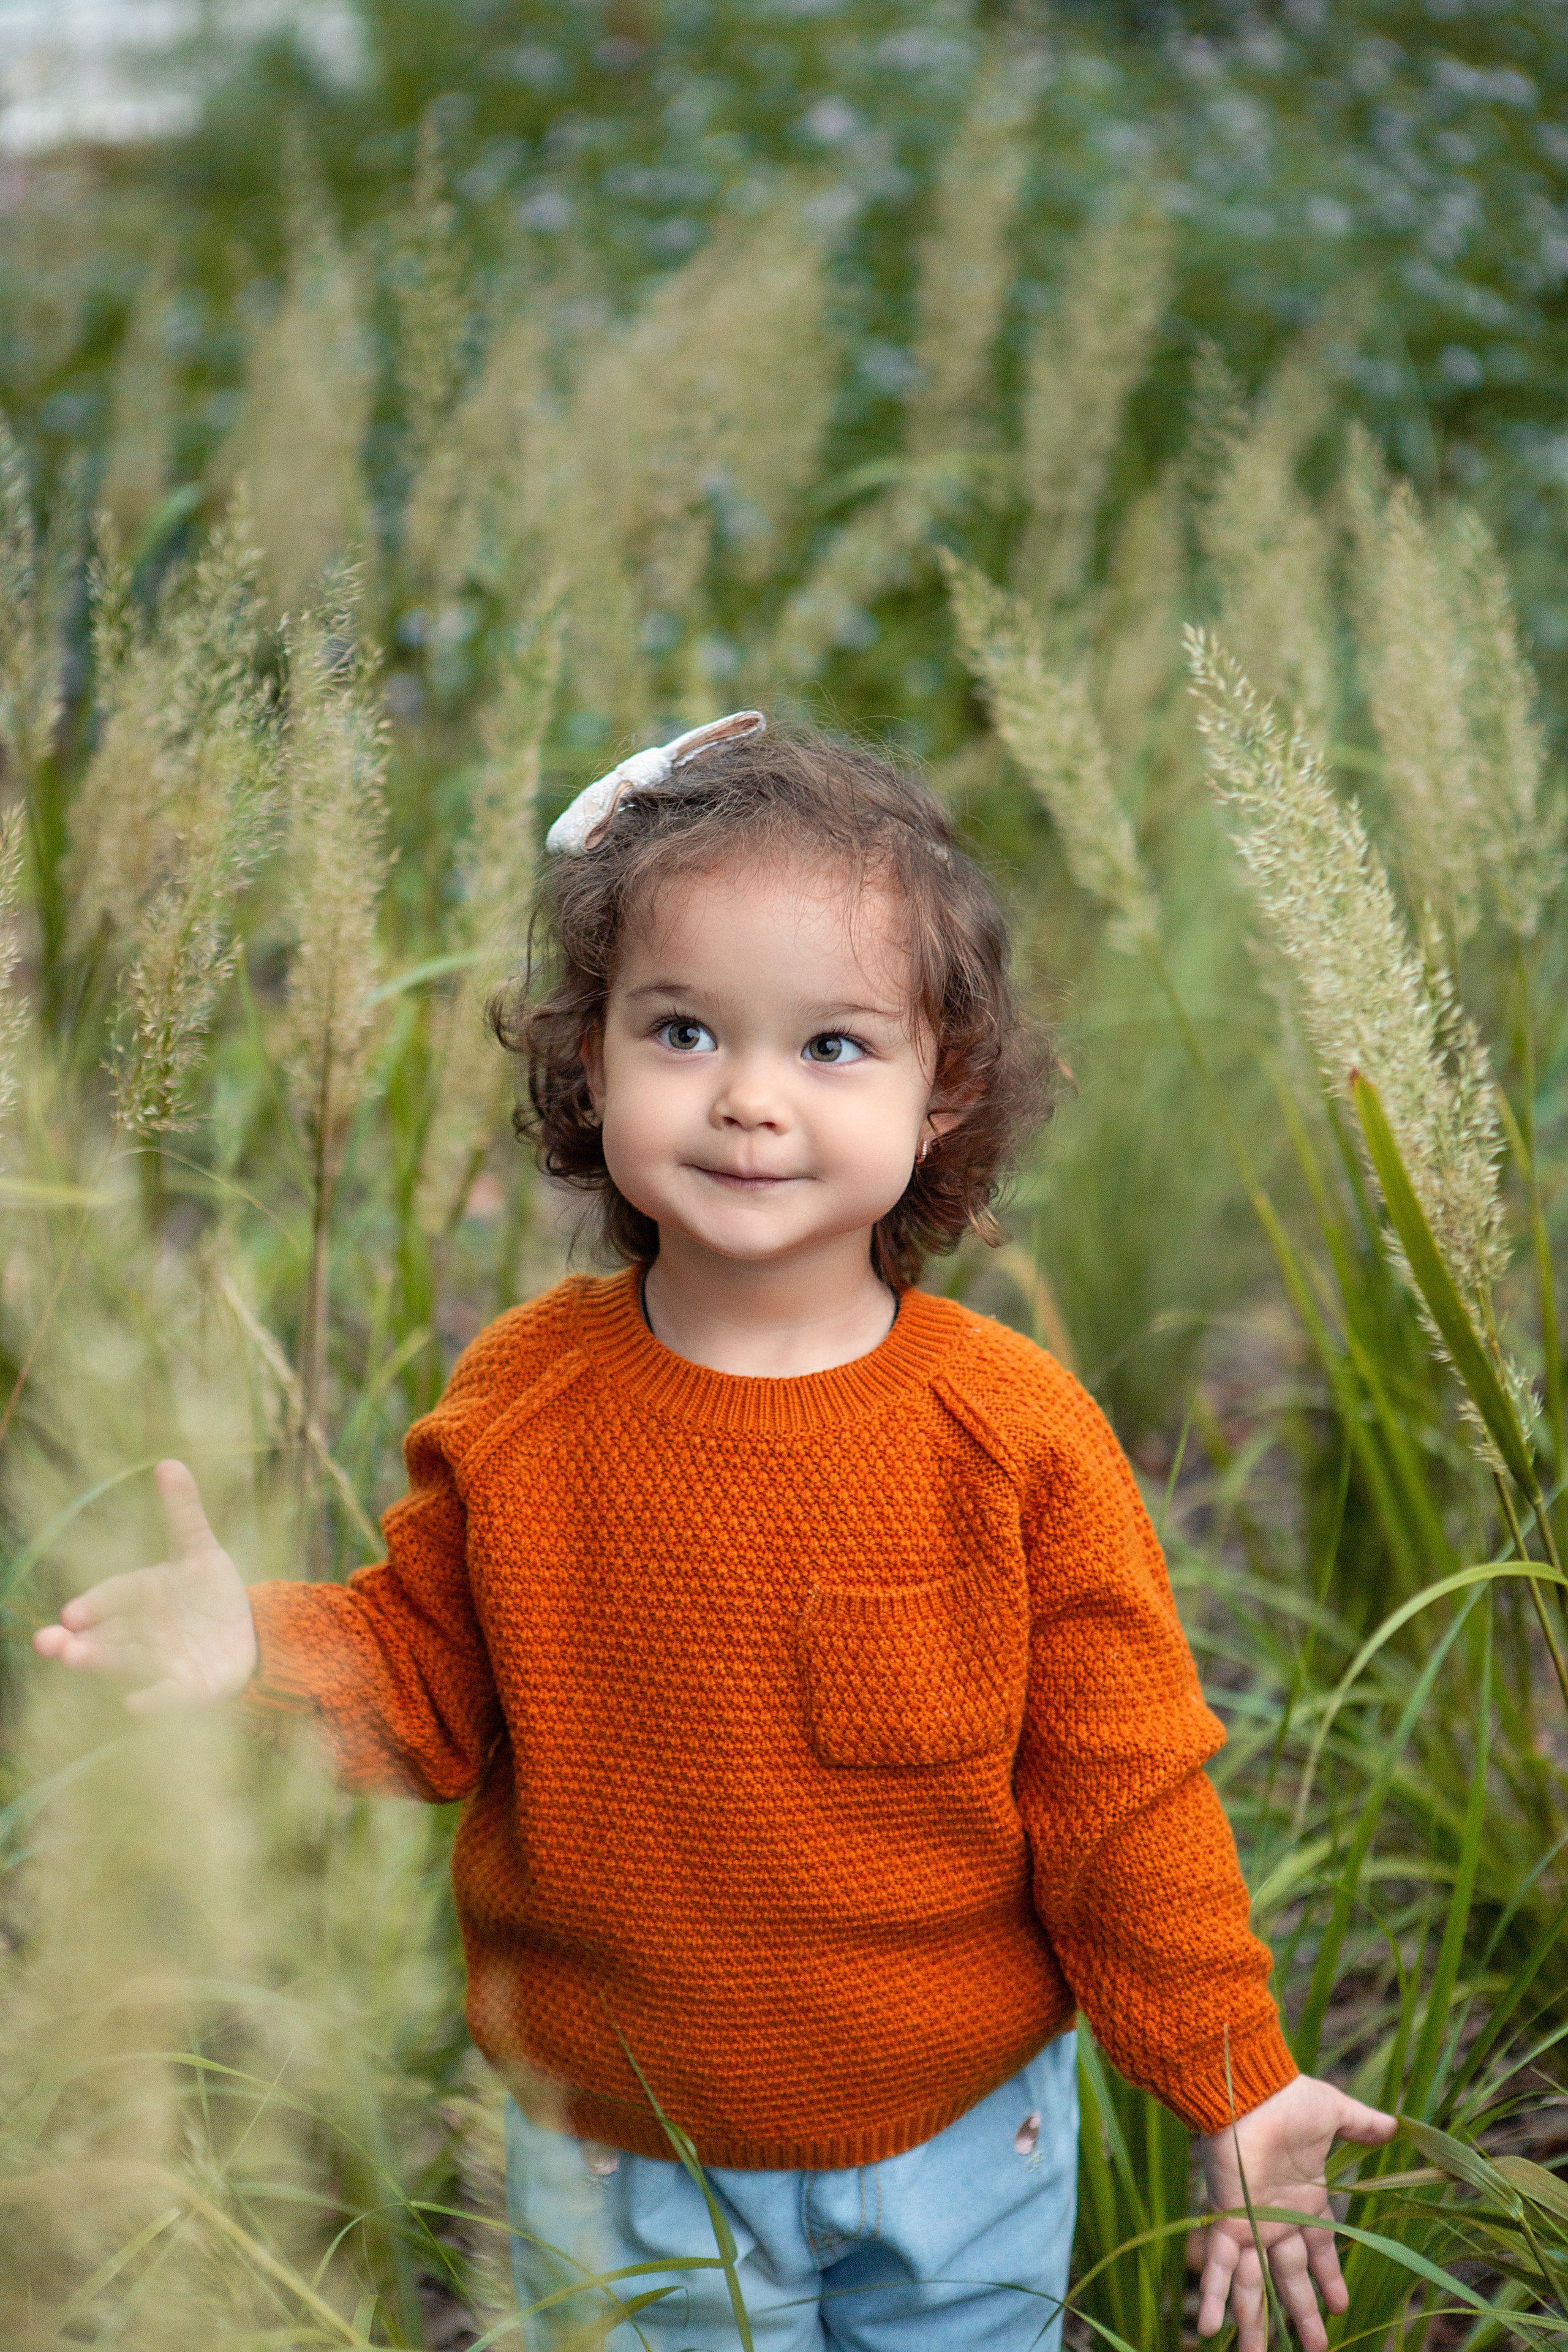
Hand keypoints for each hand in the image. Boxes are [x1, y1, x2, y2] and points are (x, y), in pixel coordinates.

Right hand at [32, 1459, 257, 1711]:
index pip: (111, 1597)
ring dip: (100, 1663)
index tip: (73, 1613)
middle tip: (47, 1644)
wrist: (246, 1634)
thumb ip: (182, 1513)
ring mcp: (159, 1662)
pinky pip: (165, 1697)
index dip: (94, 1605)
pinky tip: (136, 1704)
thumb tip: (169, 1462)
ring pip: (124, 1663)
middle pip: (103, 1637)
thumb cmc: (208, 1593)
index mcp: (140, 1597)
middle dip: (74, 1642)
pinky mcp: (184, 1689)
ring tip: (75, 1661)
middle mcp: (140, 1632)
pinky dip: (153, 1700)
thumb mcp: (199, 1550)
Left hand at [1198, 2074, 1396, 2351]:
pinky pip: (1219, 2266)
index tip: (1340, 2307)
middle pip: (1291, 2279)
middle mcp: (1276, 2218)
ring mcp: (1250, 2222)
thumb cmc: (1290, 2099)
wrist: (1251, 2087)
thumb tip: (1393, 2124)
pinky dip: (1212, 2296)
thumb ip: (1362, 2124)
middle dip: (1303, 2316)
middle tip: (1316, 2350)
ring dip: (1255, 2323)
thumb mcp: (1335, 2113)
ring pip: (1253, 2284)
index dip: (1328, 2279)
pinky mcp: (1227, 2219)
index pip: (1319, 2252)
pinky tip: (1208, 2329)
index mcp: (1303, 2200)